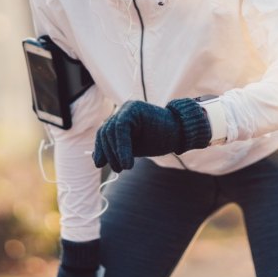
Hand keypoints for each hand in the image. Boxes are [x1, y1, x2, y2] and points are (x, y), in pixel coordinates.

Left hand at [92, 98, 210, 172]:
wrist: (180, 131)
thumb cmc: (158, 139)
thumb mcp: (133, 147)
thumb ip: (116, 149)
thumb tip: (96, 158)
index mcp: (121, 118)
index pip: (104, 133)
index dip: (100, 149)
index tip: (99, 163)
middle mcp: (123, 110)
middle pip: (106, 132)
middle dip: (109, 152)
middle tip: (117, 169)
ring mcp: (128, 107)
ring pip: (111, 130)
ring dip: (115, 152)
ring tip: (124, 167)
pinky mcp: (135, 108)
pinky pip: (121, 127)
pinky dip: (122, 147)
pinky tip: (127, 162)